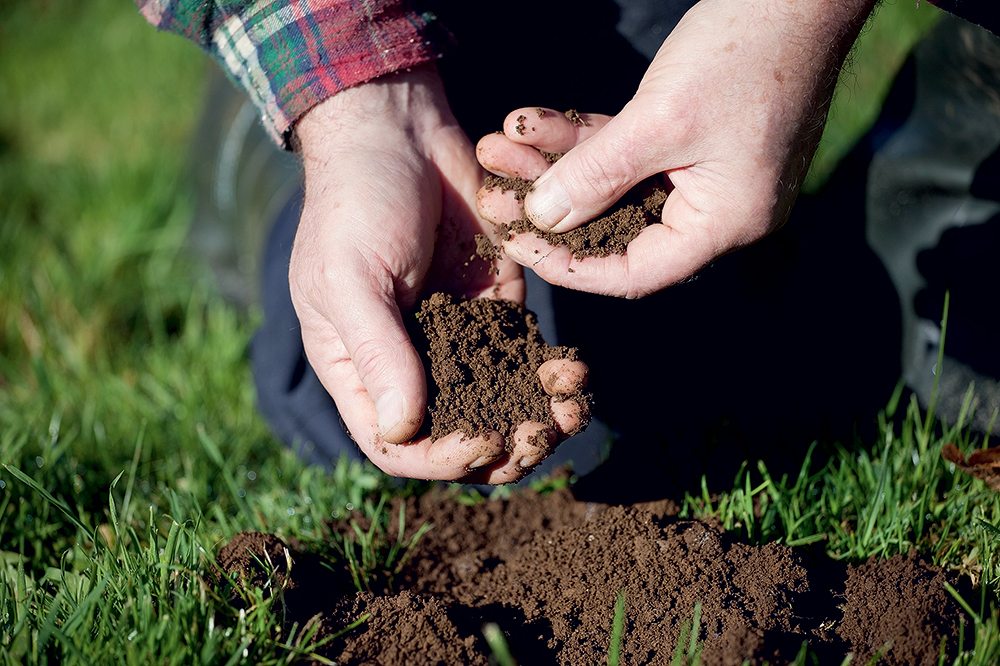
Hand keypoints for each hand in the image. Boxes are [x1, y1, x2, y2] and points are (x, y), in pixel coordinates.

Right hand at [289, 66, 586, 483]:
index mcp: (358, 368)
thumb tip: (403, 428)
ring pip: (499, 402)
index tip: (481, 440)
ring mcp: (455, 336)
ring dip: (538, 416)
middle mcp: (409, 362)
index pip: (396, 445)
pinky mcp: (496, 305)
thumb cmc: (355, 202)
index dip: (439, 458)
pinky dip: (551, 371)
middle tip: (541, 437)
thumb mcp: (351, 278)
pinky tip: (574, 369)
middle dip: (503, 446)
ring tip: (572, 409)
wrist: (398, 131)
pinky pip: (526, 354)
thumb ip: (378, 352)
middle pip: (456, 434)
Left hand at [476, 0, 875, 297]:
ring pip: (614, 184)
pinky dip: (584, 138)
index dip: (569, 265)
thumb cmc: (745, 52)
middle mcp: (716, 209)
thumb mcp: (660, 120)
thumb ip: (596, 174)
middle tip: (493, 194)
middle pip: (615, 227)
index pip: (634, 272)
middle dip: (549, 206)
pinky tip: (533, 121)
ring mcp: (705, 174)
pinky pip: (628, 152)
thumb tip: (542, 217)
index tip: (517, 243)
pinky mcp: (693, 140)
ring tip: (499, 145)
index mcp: (725, 223)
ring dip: (557, 164)